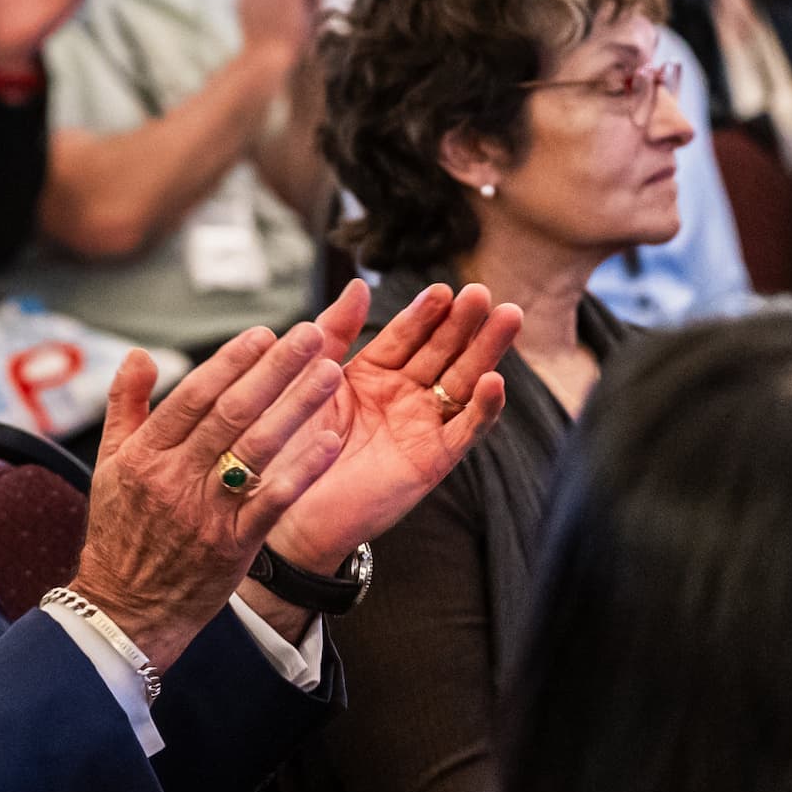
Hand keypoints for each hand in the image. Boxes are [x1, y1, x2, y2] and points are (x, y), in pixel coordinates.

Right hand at [68, 322, 354, 671]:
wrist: (127, 608)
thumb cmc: (121, 532)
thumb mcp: (109, 465)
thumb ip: (125, 405)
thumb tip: (139, 354)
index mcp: (145, 455)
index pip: (194, 395)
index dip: (232, 361)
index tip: (264, 334)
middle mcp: (175, 478)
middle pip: (232, 413)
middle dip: (275, 370)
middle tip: (311, 336)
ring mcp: (206, 512)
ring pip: (257, 448)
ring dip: (298, 407)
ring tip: (329, 373)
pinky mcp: (232, 545)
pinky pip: (273, 501)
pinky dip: (302, 470)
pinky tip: (330, 441)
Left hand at [262, 281, 512, 573]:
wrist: (284, 506)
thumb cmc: (290, 442)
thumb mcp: (311, 377)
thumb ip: (333, 331)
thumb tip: (359, 284)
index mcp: (374, 373)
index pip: (407, 334)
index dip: (426, 312)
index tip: (444, 287)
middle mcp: (403, 396)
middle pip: (443, 352)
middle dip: (464, 323)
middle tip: (482, 293)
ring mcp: (422, 426)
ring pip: (462, 382)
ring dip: (486, 352)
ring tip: (507, 317)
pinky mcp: (433, 460)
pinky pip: (464, 431)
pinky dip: (482, 408)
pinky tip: (494, 381)